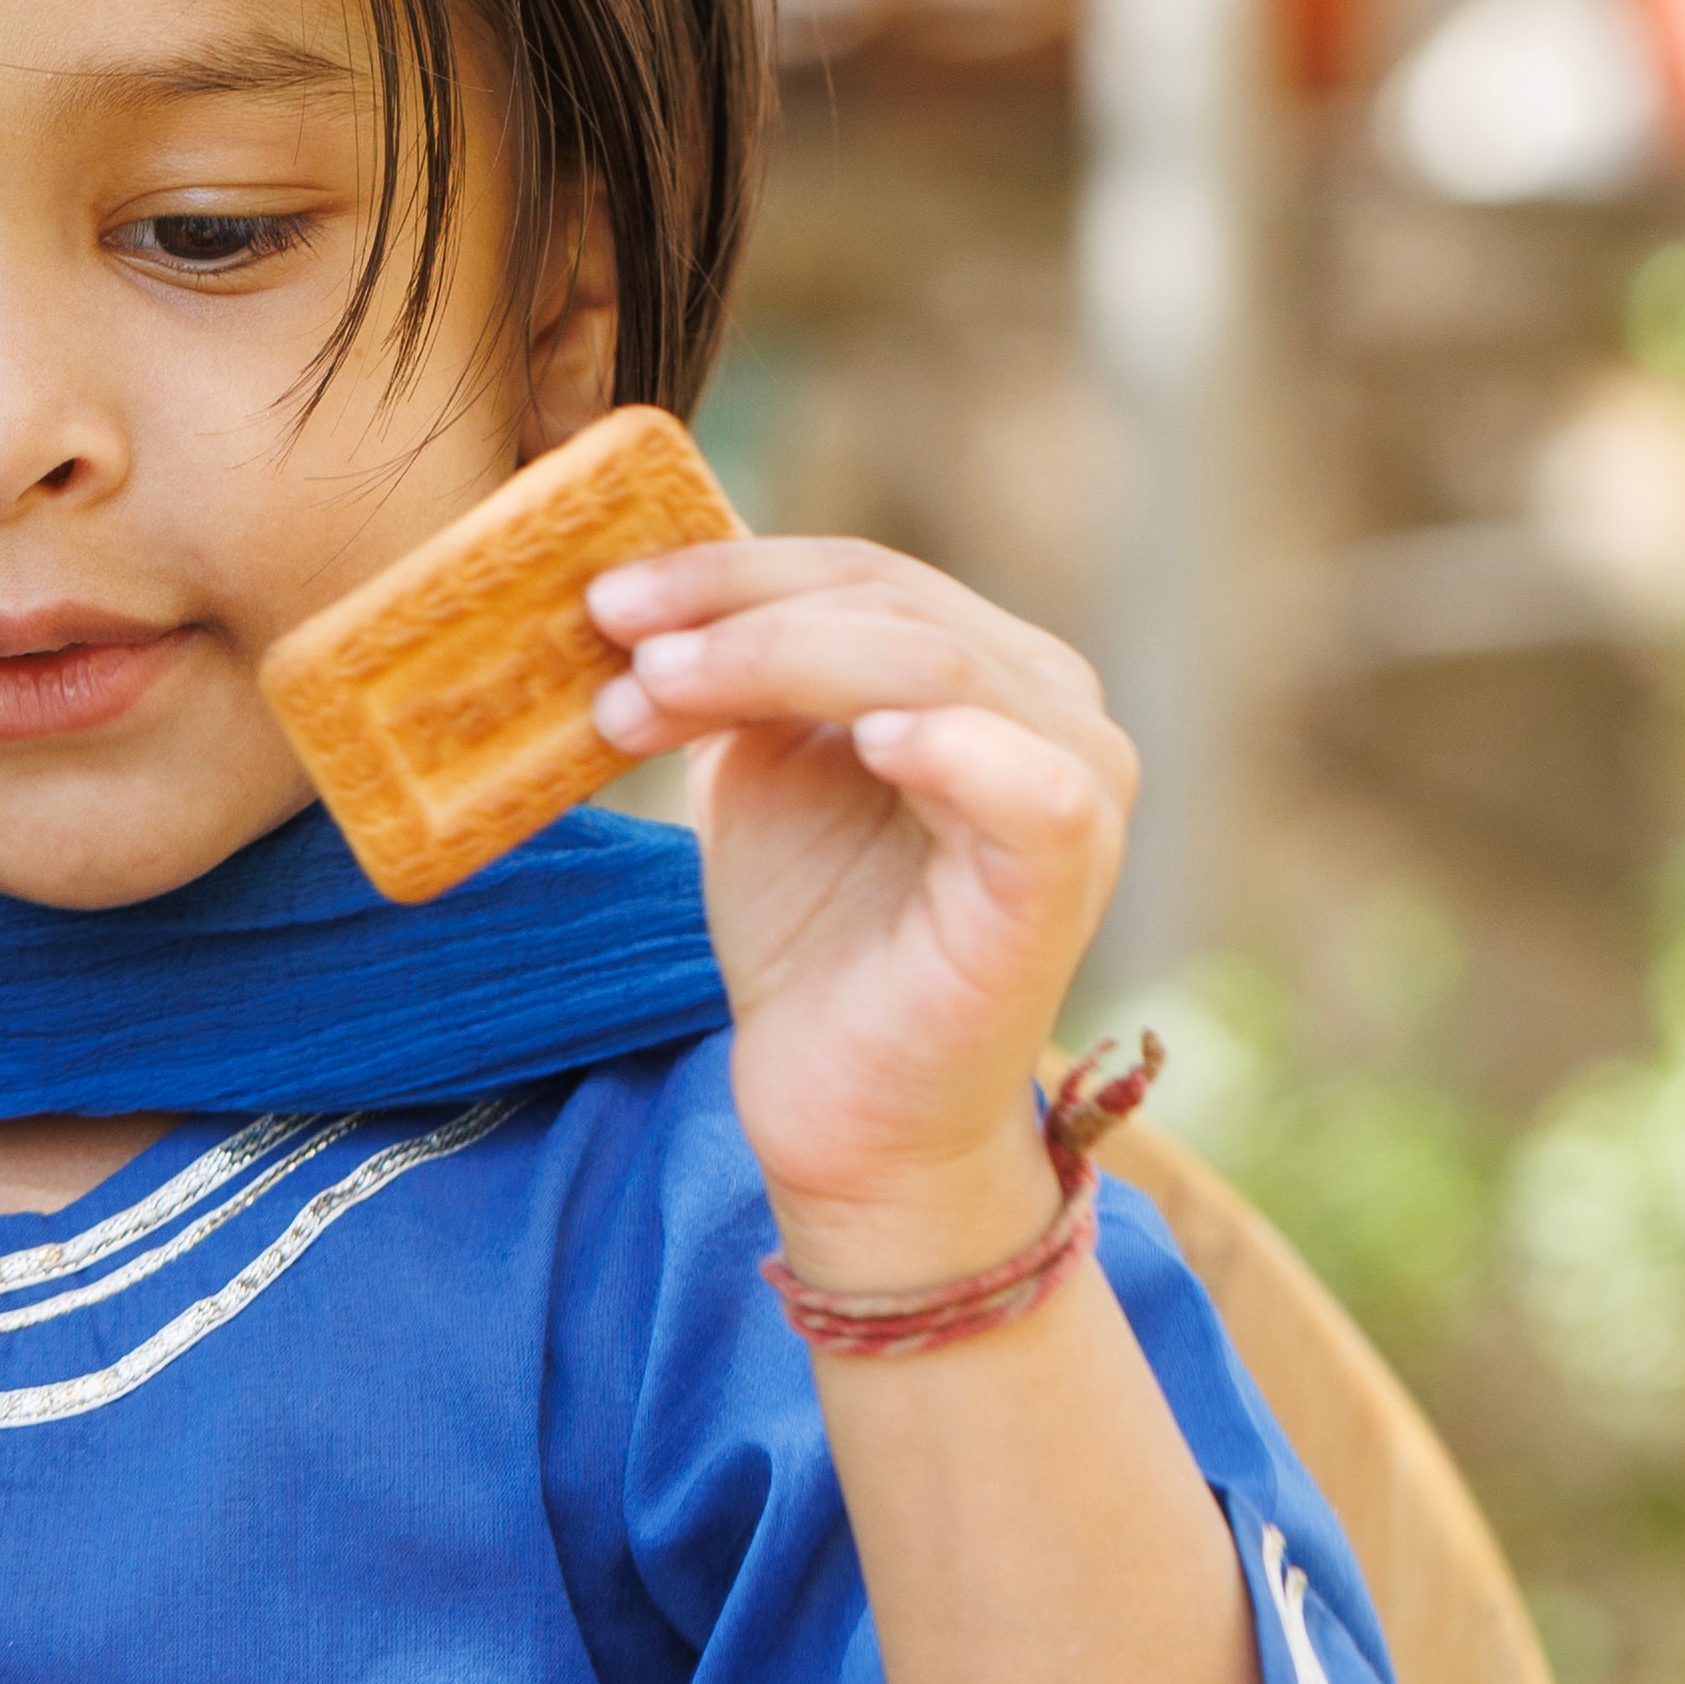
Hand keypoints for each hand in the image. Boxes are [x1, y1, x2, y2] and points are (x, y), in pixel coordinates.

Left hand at [588, 534, 1133, 1274]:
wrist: (847, 1112)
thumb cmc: (813, 940)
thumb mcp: (761, 772)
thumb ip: (741, 675)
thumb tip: (656, 594)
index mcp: (988, 667)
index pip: (859, 574)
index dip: (727, 571)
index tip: (607, 596)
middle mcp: (1054, 707)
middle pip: (889, 602)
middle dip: (734, 614)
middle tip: (612, 640)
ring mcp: (1078, 787)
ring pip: (933, 665)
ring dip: (776, 661)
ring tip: (659, 691)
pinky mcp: (1069, 878)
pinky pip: (1030, 789)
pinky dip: (951, 748)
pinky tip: (865, 741)